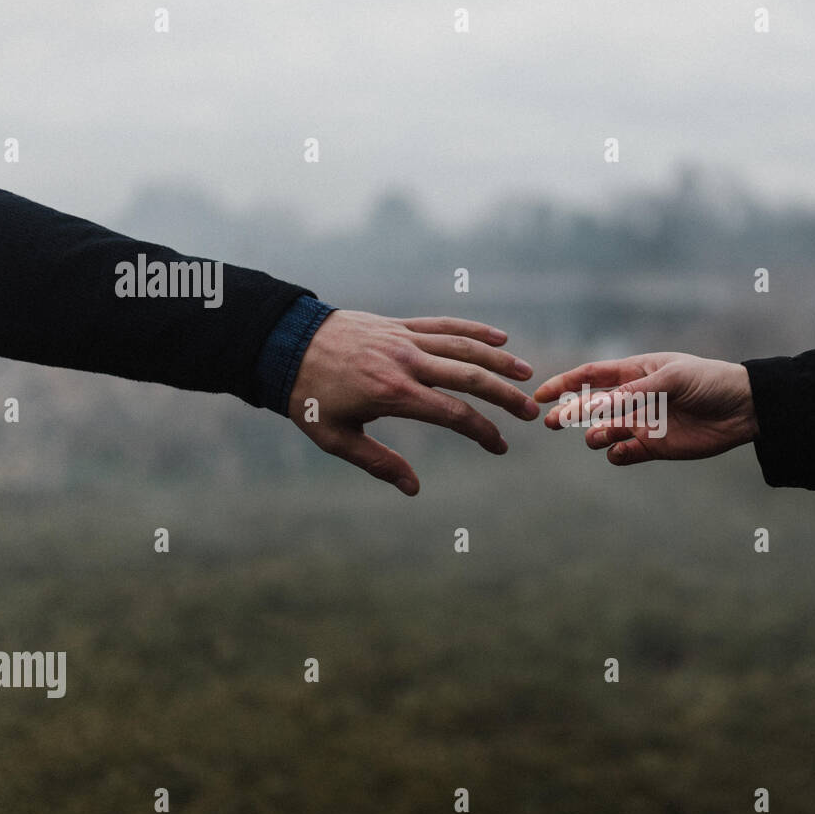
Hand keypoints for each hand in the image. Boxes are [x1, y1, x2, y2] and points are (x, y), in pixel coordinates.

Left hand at [288, 311, 538, 493]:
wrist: (284, 343)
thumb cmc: (308, 396)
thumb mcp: (336, 437)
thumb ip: (378, 463)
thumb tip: (414, 488)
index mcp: (393, 393)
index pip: (453, 413)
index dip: (483, 432)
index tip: (500, 446)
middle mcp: (406, 362)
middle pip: (469, 376)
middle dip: (504, 396)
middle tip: (530, 412)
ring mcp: (405, 339)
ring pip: (463, 346)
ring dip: (499, 359)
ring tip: (526, 374)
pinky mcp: (400, 325)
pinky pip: (445, 324)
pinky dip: (474, 329)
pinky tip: (500, 336)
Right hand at [534, 352, 757, 464]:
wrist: (742, 409)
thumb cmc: (708, 381)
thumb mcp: (672, 378)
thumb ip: (634, 392)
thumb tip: (597, 406)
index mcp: (634, 372)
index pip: (590, 376)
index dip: (564, 384)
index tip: (542, 394)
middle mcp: (633, 398)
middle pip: (590, 406)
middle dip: (569, 413)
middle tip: (552, 423)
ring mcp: (642, 423)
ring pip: (604, 432)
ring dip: (596, 435)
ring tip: (600, 436)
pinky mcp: (653, 447)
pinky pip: (624, 454)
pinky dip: (617, 455)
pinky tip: (621, 451)